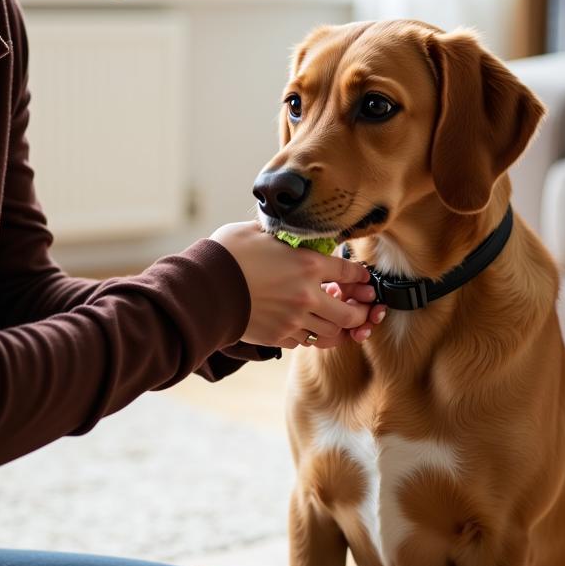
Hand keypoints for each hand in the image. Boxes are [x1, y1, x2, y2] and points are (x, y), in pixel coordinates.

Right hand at [210, 221, 374, 349]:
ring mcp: (294, 320)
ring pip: (331, 333)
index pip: (348, 272)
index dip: (360, 275)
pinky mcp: (279, 337)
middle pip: (350, 313)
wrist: (202, 288)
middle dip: (360, 312)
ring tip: (335, 319)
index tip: (363, 277)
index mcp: (307, 264)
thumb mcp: (257, 231)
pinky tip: (308, 326)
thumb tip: (286, 223)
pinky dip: (312, 336)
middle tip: (361, 307)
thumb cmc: (227, 253)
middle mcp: (307, 296)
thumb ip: (281, 231)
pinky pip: (306, 342)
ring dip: (337, 327)